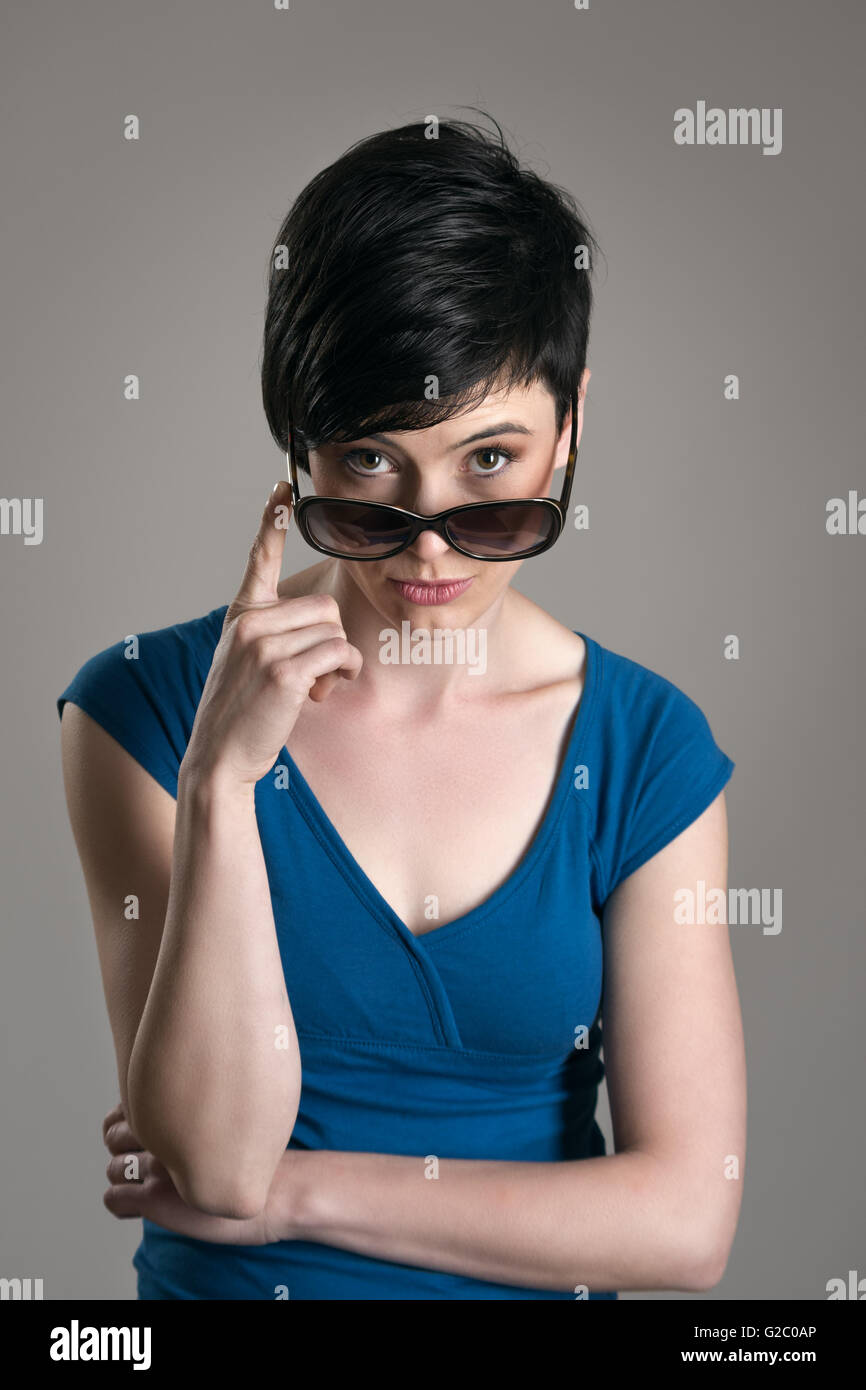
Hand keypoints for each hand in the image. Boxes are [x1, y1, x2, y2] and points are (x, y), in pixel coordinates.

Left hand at [101, 1101, 285, 1244]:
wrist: (279, 1191)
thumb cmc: (261, 1158)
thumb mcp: (231, 1119)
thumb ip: (199, 1111)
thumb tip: (176, 1112)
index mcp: (181, 1110)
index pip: (127, 1106)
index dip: (125, 1122)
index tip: (139, 1135)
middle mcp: (165, 1132)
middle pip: (113, 1135)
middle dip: (120, 1149)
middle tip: (139, 1163)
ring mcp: (158, 1166)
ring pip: (112, 1168)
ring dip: (122, 1179)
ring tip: (144, 1188)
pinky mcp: (154, 1198)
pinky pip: (113, 1199)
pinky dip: (121, 1206)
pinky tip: (139, 1209)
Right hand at [183, 480, 362, 786]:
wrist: (219, 756)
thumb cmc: (243, 713)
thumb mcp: (248, 663)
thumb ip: (277, 638)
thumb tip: (330, 640)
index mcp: (241, 616)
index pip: (258, 559)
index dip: (271, 521)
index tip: (282, 486)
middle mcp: (249, 623)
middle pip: (325, 608)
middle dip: (331, 642)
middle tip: (311, 675)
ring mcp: (263, 645)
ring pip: (335, 632)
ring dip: (337, 664)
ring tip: (310, 689)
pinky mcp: (282, 670)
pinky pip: (339, 654)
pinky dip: (342, 674)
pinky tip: (320, 693)